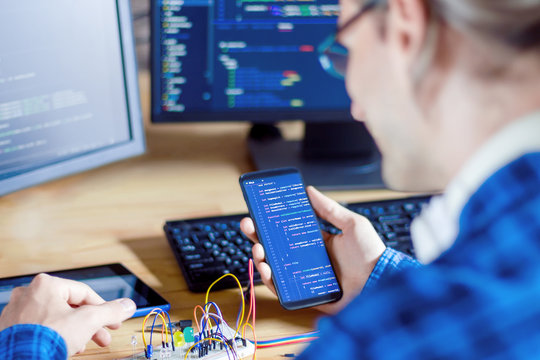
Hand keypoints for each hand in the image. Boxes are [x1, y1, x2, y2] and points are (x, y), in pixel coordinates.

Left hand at [0, 273, 135, 355]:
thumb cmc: (45, 339)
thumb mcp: (88, 321)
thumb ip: (110, 311)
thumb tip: (127, 306)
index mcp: (46, 285)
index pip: (84, 292)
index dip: (103, 308)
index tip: (112, 320)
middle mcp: (29, 294)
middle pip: (70, 307)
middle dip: (89, 324)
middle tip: (102, 335)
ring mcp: (18, 313)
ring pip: (56, 319)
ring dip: (74, 332)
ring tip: (82, 345)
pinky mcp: (11, 330)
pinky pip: (41, 329)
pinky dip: (55, 336)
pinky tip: (64, 347)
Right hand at [240, 186, 385, 313]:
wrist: (381, 283)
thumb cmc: (370, 254)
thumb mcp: (352, 224)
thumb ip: (329, 208)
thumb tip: (310, 190)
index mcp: (315, 241)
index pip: (286, 230)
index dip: (270, 222)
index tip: (258, 211)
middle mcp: (307, 258)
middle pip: (274, 247)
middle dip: (257, 236)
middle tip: (248, 226)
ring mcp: (304, 276)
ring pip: (274, 266)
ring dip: (260, 256)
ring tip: (258, 249)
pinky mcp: (305, 294)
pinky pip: (282, 288)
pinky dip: (270, 280)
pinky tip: (266, 268)